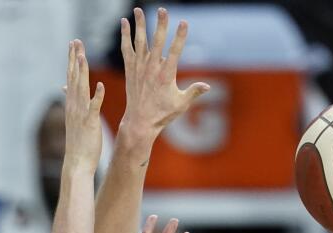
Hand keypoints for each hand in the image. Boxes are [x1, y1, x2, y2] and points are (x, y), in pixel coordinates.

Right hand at [63, 39, 104, 170]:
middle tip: (76, 41)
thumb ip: (71, 100)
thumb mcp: (74, 118)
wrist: (77, 161)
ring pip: (81, 88)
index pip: (71, 76)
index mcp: (72, 103)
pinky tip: (100, 85)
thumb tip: (65, 87)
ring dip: (82, 71)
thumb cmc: (79, 141)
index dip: (72, 60)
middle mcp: (74, 105)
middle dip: (74, 58)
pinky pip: (93, 107)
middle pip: (74, 77)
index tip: (73, 44)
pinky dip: (96, 96)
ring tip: (82, 55)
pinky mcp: (90, 122)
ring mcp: (81, 113)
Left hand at [118, 7, 209, 142]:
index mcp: (166, 75)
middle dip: (161, 24)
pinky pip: (127, 49)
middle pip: (157, 41)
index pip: (175, 51)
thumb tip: (207, 86)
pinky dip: (125, 35)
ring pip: (140, 41)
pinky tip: (124, 23)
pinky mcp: (130, 69)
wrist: (140, 122)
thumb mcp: (181, 104)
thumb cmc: (162, 114)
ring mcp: (140, 67)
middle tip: (163, 9)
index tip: (184, 22)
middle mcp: (152, 68)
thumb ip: (194, 92)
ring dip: (139, 24)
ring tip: (138, 8)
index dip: (180, 36)